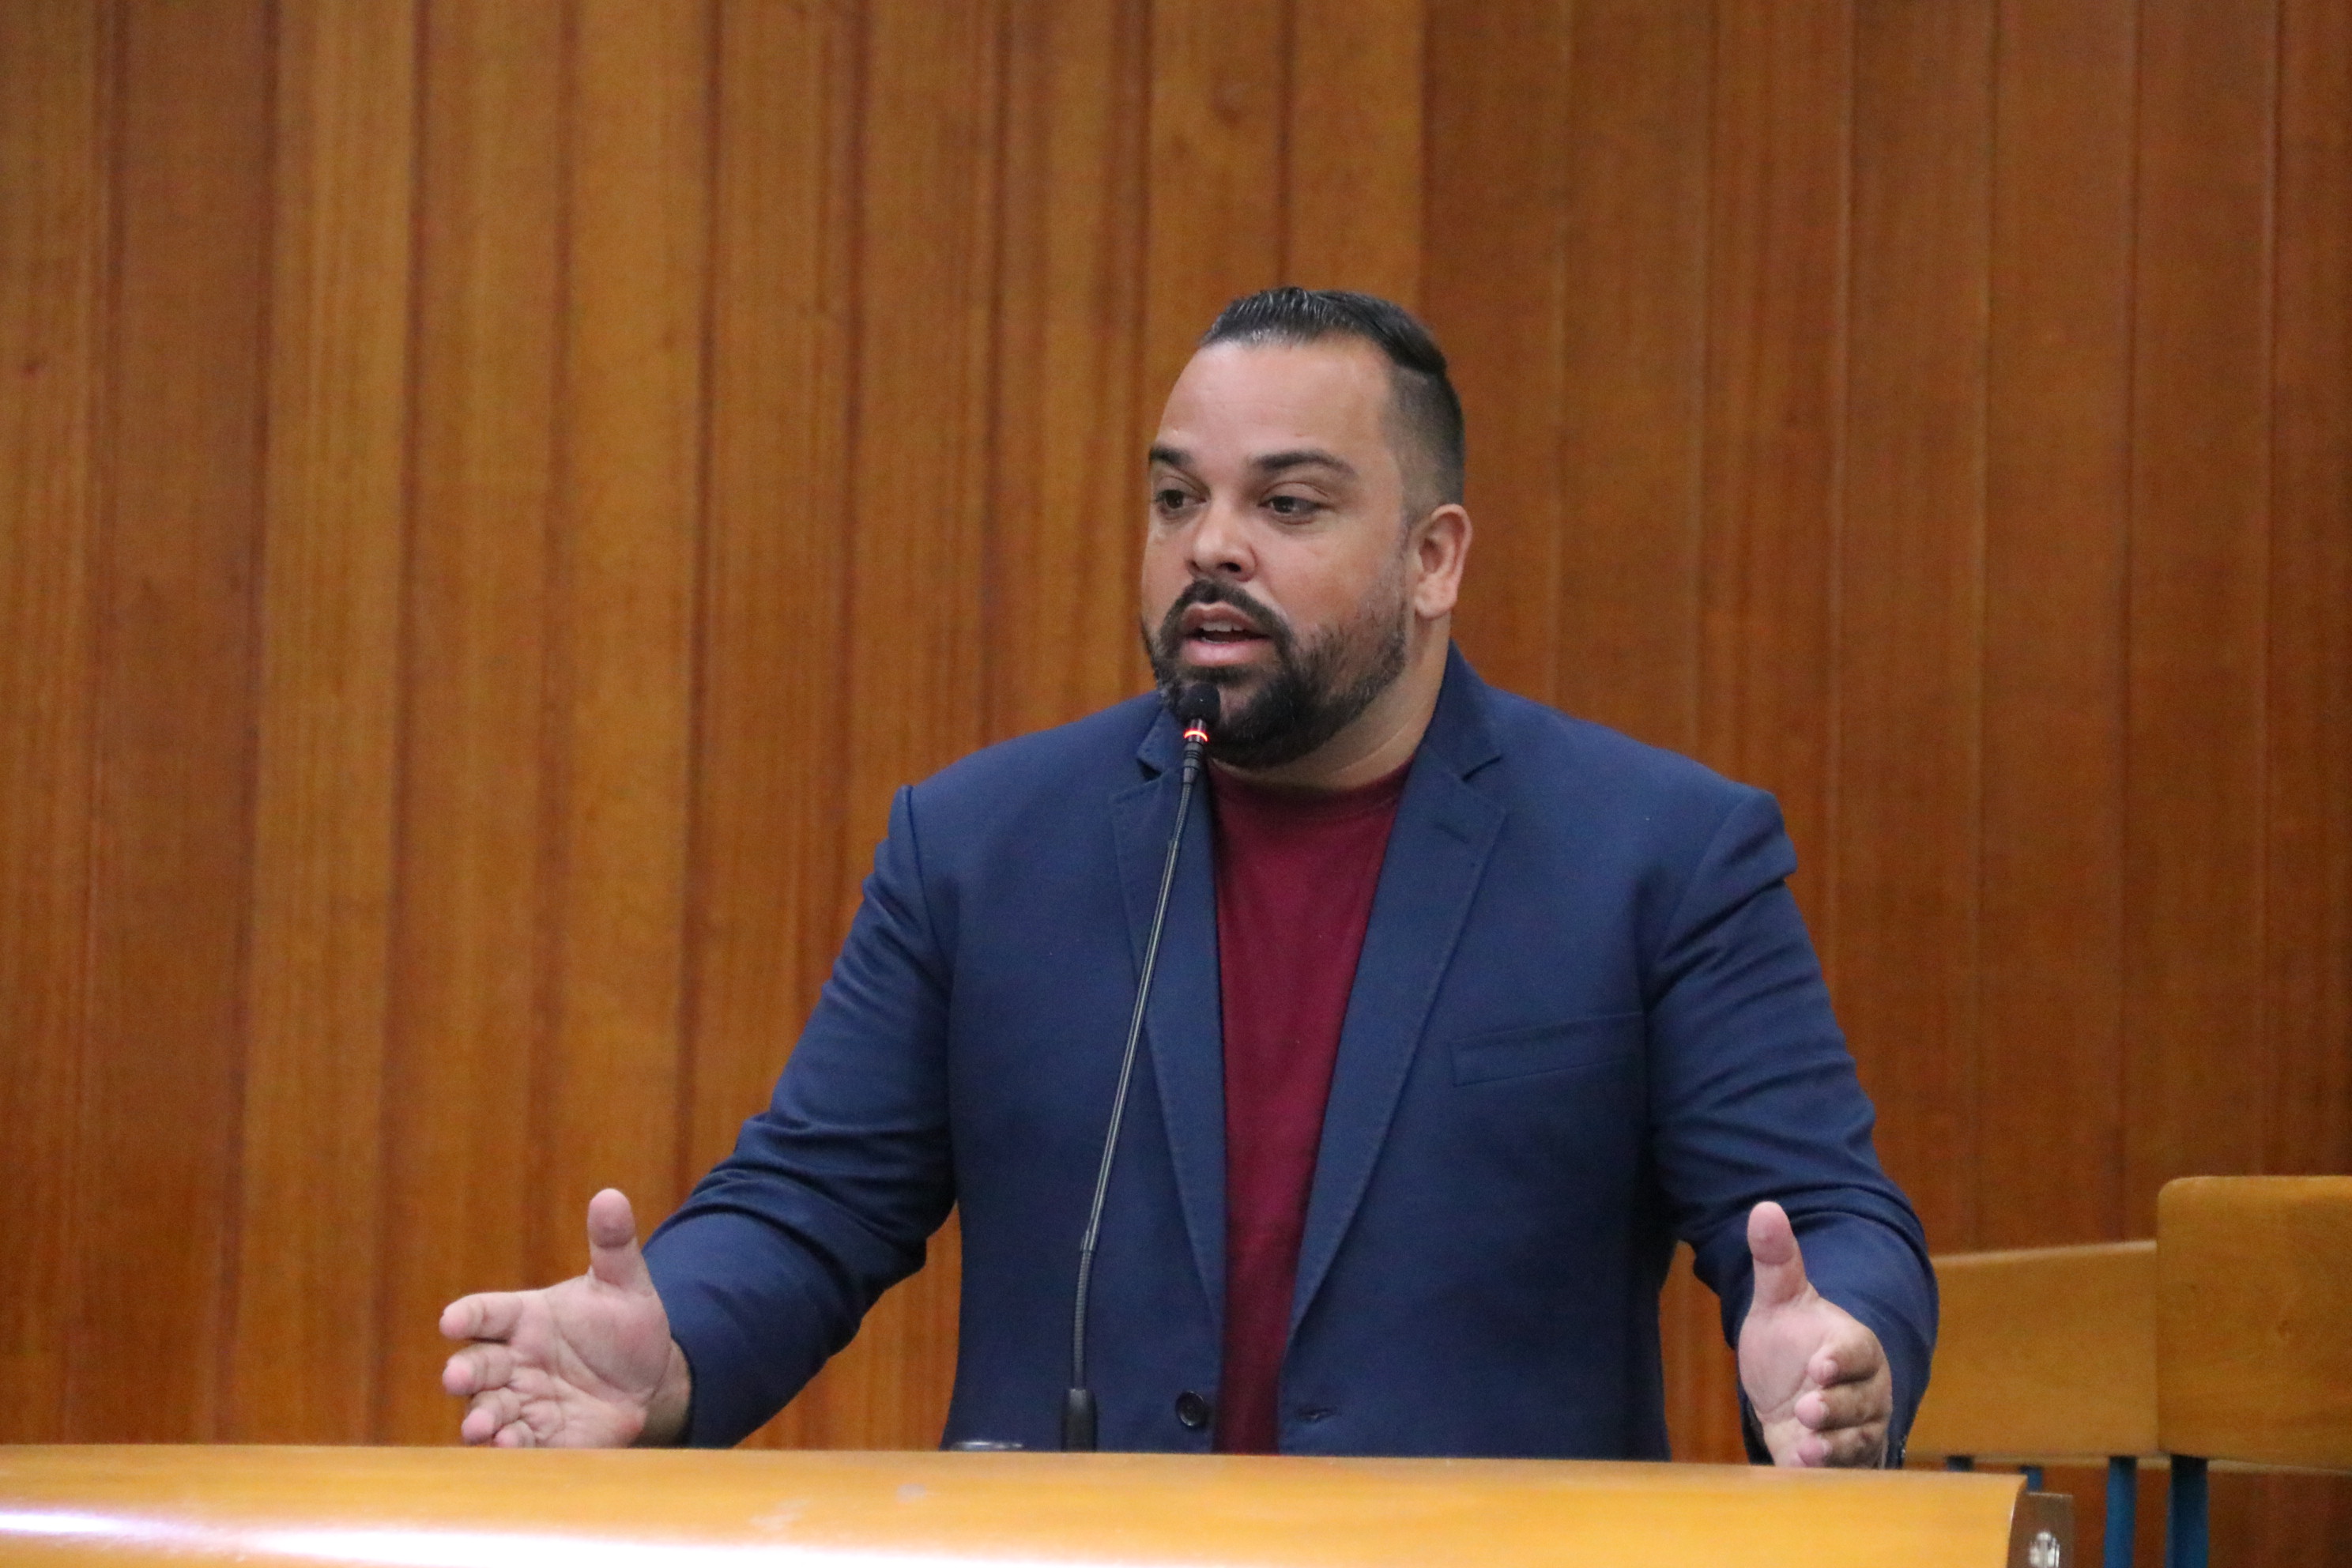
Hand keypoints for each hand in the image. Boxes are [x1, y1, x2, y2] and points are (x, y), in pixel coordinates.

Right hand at [439, 1188, 691, 1446]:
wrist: (649, 1378)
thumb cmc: (623, 1325)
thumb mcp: (624, 1282)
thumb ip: (613, 1244)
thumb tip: (611, 1196)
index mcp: (525, 1317)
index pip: (487, 1313)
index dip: (469, 1315)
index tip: (452, 1319)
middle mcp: (513, 1360)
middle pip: (476, 1365)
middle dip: (463, 1372)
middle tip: (456, 1378)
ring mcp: (523, 1401)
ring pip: (488, 1410)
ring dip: (480, 1419)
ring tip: (480, 1428)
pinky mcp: (542, 1437)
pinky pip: (519, 1445)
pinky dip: (510, 1449)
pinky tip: (509, 1449)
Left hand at [1736, 1200, 1891, 1466]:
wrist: (1791, 1391)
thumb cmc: (1792, 1342)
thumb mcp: (1780, 1300)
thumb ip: (1777, 1260)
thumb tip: (1764, 1207)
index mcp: (1854, 1347)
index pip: (1856, 1352)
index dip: (1841, 1360)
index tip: (1819, 1364)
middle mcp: (1864, 1391)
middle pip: (1859, 1402)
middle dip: (1835, 1407)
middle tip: (1807, 1407)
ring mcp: (1855, 1430)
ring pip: (1855, 1440)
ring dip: (1832, 1446)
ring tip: (1806, 1448)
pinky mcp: (1838, 1462)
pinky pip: (1841, 1471)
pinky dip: (1824, 1473)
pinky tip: (1799, 1471)